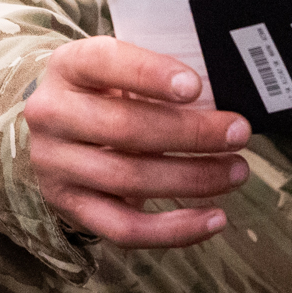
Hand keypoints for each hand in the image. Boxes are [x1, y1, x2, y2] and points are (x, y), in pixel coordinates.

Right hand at [27, 37, 252, 247]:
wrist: (53, 133)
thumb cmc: (103, 95)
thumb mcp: (116, 70)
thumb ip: (156, 78)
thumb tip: (222, 103)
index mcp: (68, 67)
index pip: (104, 62)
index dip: (151, 75)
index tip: (196, 87)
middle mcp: (52, 115)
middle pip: (125, 128)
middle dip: (191, 133)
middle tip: (238, 133)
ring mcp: (56, 166)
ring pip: (130, 179)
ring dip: (193, 178)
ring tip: (236, 171)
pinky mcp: (71, 207)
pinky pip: (125, 228)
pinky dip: (175, 230)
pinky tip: (213, 219)